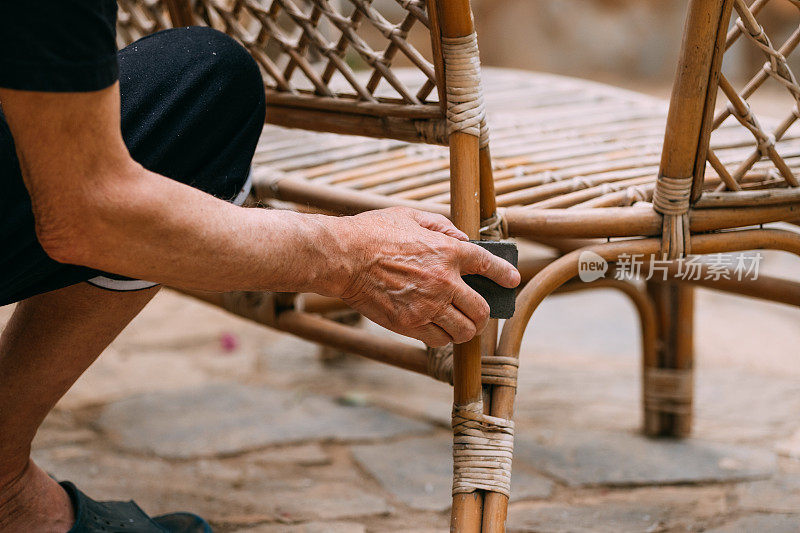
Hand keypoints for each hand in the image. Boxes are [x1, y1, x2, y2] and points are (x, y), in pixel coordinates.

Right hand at [332, 207, 519, 346]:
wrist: (344, 257)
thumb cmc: (373, 232)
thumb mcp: (410, 216)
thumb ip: (441, 227)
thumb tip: (462, 238)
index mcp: (448, 252)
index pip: (489, 265)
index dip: (504, 274)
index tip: (511, 280)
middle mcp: (444, 282)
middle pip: (481, 309)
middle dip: (485, 313)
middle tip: (479, 312)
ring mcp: (428, 306)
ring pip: (463, 330)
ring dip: (465, 329)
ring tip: (460, 325)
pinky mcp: (409, 323)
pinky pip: (438, 340)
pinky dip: (442, 337)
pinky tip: (438, 330)